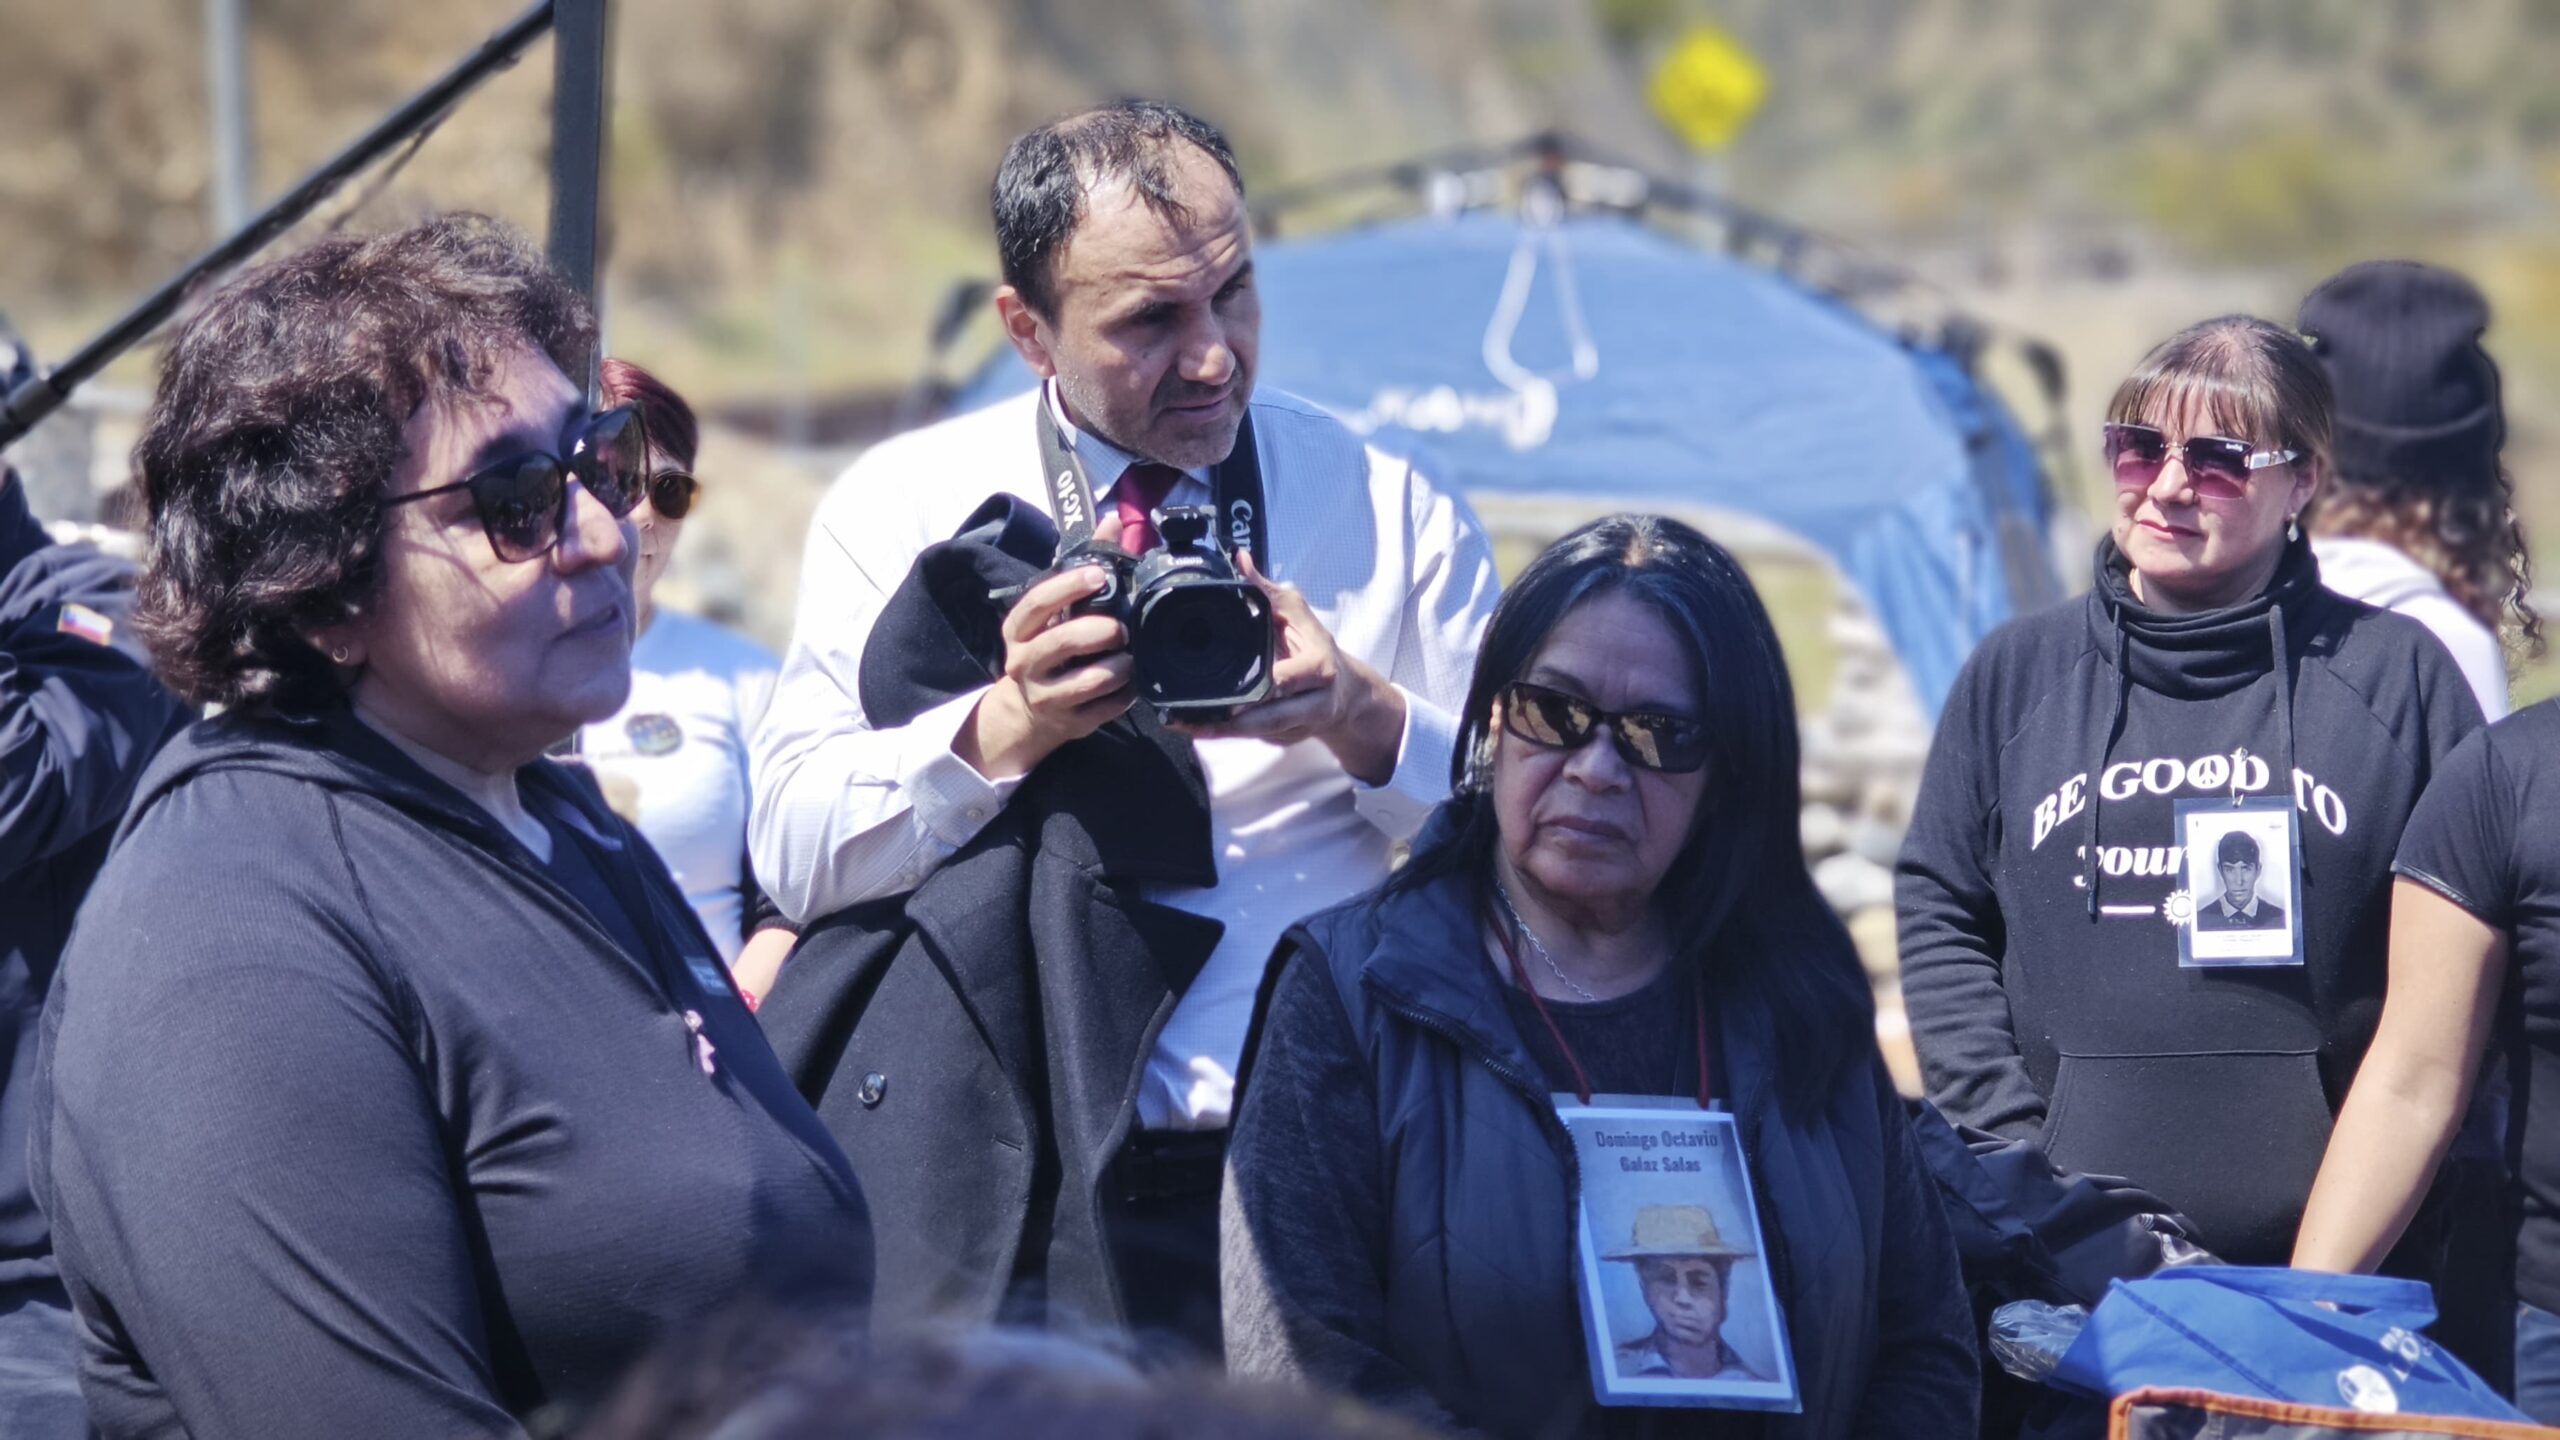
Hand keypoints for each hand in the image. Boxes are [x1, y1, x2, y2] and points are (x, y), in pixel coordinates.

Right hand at [954, 515, 1136, 779]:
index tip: (1098, 575)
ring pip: (1088, 681)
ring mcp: (1046, 695)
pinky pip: (1106, 708)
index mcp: (1019, 629)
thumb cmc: (1048, 647)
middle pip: (1063, 642)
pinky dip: (1126, 695)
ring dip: (1118, 667)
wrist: (1028, 711)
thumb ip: (1083, 564)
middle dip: (1099, 632)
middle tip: (1122, 628)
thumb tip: (1111, 521)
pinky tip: (1133, 684)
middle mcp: (1025, 662)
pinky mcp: (1070, 722)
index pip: (1038, 602)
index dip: (1068, 586)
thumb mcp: (1055, 609)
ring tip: (1131, 658)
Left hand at [1177, 550, 1405, 784]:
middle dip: (1231, 721)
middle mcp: (1312, 703)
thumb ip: (1268, 591)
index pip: (1286, 680)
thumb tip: (1241, 560)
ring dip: (1218, 731)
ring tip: (1182, 724)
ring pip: (1256, 733)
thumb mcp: (1299, 615)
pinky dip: (1222, 733)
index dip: (1263, 688)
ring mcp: (1297, 726)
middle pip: (1269, 718)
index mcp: (1317, 669)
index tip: (1235, 694)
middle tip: (1190, 718)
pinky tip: (1192, 728)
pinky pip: (1251, 737)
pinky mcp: (1285, 739)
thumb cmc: (1317, 649)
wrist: (1347, 695)